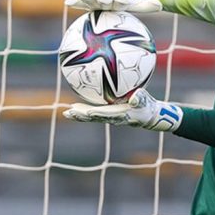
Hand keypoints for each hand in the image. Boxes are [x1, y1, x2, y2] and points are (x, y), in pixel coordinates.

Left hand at [63, 89, 182, 131]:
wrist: (147, 115)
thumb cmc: (146, 106)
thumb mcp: (145, 102)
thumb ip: (140, 99)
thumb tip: (136, 97)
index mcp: (119, 114)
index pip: (106, 114)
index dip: (96, 113)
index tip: (87, 112)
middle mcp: (111, 117)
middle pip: (93, 117)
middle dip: (80, 115)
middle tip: (67, 113)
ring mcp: (108, 116)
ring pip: (90, 116)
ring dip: (78, 114)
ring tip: (66, 113)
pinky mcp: (107, 114)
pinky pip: (92, 113)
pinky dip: (83, 110)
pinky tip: (75, 106)